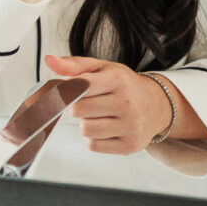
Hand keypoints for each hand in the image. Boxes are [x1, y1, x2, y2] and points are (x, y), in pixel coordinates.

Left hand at [45, 53, 173, 153]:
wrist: (157, 106)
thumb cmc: (125, 86)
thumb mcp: (102, 68)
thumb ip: (74, 65)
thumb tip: (50, 60)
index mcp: (118, 80)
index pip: (78, 87)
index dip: (69, 90)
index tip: (68, 91)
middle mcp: (127, 103)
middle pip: (79, 110)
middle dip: (78, 107)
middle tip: (89, 103)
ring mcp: (130, 126)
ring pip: (85, 130)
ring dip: (86, 124)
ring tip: (99, 116)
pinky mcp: (129, 145)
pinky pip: (94, 145)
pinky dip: (93, 138)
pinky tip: (105, 128)